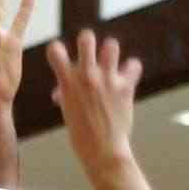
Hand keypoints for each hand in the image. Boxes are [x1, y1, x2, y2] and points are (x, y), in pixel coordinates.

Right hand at [46, 30, 141, 180]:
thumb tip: (62, 89)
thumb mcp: (68, 111)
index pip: (54, 49)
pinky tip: (127, 78)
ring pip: (111, 45)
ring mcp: (108, 80)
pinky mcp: (125, 88)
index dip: (57, 50)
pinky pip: (134, 66)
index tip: (60, 58)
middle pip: (86, 37)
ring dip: (110, 52)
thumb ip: (67, 93)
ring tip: (110, 64)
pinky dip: (131, 70)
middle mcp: (87, 76)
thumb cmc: (82, 135)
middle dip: (87, 41)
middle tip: (89, 54)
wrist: (103, 152)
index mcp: (68, 82)